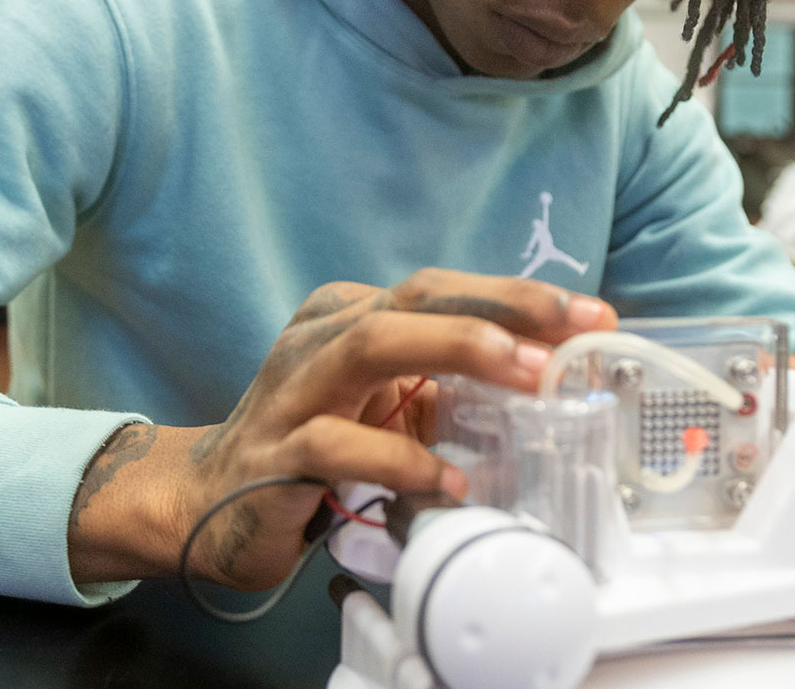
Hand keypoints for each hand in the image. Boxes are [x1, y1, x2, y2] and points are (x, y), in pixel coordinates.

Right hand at [64, 269, 615, 587]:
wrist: (203, 502)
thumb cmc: (309, 445)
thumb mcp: (386, 407)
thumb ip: (449, 389)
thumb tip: (545, 381)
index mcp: (352, 316)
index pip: (444, 291)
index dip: (519, 298)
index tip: (592, 315)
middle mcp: (322, 339)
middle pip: (416, 298)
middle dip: (502, 307)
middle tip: (571, 329)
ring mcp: (294, 392)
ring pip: (373, 344)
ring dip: (457, 351)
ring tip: (525, 373)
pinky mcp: (276, 455)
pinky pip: (339, 444)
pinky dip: (401, 460)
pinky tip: (449, 482)